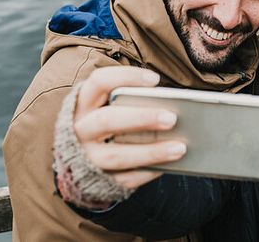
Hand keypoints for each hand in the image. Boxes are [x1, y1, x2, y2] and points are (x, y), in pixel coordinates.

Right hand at [72, 66, 185, 189]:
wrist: (79, 158)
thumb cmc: (105, 122)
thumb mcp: (107, 106)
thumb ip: (131, 102)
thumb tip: (170, 106)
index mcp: (83, 103)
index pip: (99, 82)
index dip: (126, 77)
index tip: (154, 79)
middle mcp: (80, 129)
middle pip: (107, 120)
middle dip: (141, 118)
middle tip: (172, 118)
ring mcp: (85, 157)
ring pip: (116, 156)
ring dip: (150, 152)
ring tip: (180, 148)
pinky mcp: (96, 180)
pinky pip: (124, 178)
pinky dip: (147, 172)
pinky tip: (169, 165)